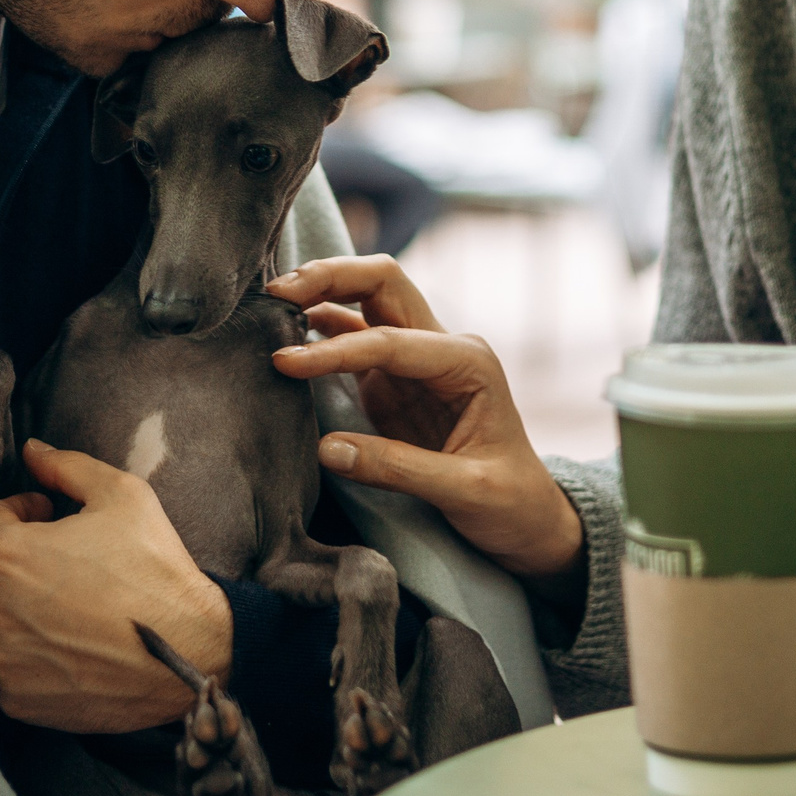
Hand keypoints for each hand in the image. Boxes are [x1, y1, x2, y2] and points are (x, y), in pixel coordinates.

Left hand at [0, 438, 233, 733]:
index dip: (27, 514)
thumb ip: (65, 466)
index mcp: (3, 555)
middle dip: (20, 563)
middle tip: (68, 565)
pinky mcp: (17, 700)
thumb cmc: (155, 571)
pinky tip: (73, 644)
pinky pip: (10, 668)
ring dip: (22, 610)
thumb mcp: (120, 495)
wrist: (191, 653)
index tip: (55, 520)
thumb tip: (32, 451)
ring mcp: (0, 661)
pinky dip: (32, 656)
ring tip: (73, 607)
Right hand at [267, 256, 585, 592]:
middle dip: (330, 277)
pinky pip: (351, 337)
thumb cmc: (509, 504)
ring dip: (319, 291)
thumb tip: (325, 448)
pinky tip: (283, 327)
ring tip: (268, 299)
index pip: (390, 340)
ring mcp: (414, 360)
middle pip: (381, 283)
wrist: (527, 518)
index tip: (285, 365)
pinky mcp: (391, 381)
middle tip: (276, 291)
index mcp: (468, 361)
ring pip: (364, 300)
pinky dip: (317, 326)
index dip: (335, 351)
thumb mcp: (465, 492)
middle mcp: (441, 347)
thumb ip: (397, 468)